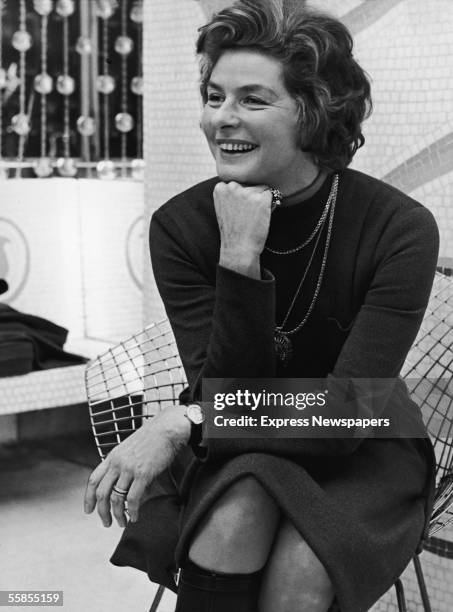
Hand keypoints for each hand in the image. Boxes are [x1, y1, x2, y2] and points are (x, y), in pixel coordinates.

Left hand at [83, 406, 189, 526]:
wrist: (167, 428)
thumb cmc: (153, 437)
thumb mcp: (131, 449)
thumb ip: (125, 466)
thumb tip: (126, 487)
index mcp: (112, 456)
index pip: (93, 479)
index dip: (88, 497)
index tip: (88, 510)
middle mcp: (117, 463)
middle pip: (101, 493)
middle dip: (102, 512)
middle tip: (106, 523)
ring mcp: (129, 468)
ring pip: (116, 499)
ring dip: (117, 515)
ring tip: (122, 523)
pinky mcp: (143, 474)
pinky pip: (133, 498)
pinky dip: (133, 511)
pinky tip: (135, 517)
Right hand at [214, 181, 271, 258]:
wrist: (239, 248)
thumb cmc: (233, 230)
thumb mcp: (224, 207)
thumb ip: (230, 193)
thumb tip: (248, 181)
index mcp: (220, 188)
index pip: (238, 182)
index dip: (241, 196)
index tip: (237, 209)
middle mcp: (232, 187)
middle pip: (250, 183)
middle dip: (251, 195)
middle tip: (246, 214)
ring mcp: (246, 192)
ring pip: (262, 188)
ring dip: (261, 200)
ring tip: (253, 216)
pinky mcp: (261, 199)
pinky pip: (271, 195)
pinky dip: (270, 205)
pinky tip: (261, 216)